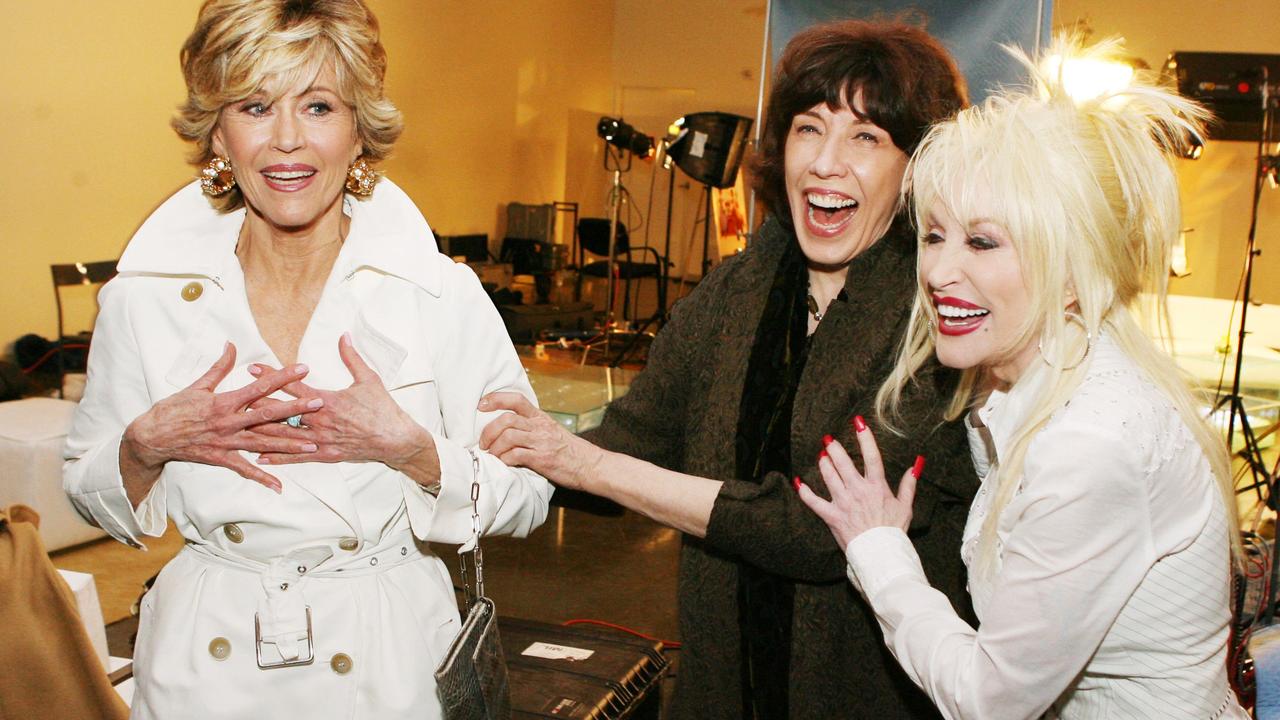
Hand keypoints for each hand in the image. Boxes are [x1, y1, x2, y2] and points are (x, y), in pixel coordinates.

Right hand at [120, 342, 321, 496]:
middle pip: (268, 415)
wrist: (151, 438)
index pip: (259, 386)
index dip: (282, 377)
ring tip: (313, 446)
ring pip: (263, 443)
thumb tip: (232, 345)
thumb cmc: (173, 409)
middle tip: (319, 404)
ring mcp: (226, 442)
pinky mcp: (221, 458)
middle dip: (295, 410)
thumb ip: (219, 367)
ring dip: (289, 445)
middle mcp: (229, 422)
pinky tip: (280, 485)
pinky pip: (245, 469)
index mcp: (224, 401)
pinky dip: (262, 477)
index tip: (304, 369)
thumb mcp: (197, 386)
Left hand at [247, 333, 432, 470]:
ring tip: (239, 426)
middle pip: (282, 413)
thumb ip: (351, 357)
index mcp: (328, 400)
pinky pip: (297, 457)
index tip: (252, 369)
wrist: (396, 439)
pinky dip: (278, 457)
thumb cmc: (383, 408)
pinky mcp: (326, 455)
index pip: (293, 387)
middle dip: (257, 404)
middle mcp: (321, 421)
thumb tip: (343, 336)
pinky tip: (259, 456)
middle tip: (235, 398)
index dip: (271, 376)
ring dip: (261, 431)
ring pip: (285, 436)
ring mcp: (321, 440)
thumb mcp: (369, 379)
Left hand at [477, 391, 600, 490]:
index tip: (481, 404)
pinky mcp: (541, 459)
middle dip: (489, 430)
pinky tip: (503, 464)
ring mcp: (541, 442)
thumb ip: (533, 428)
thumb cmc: (570, 452)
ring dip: (494, 447)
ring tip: (492, 455)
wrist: (590, 465)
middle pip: (507, 419)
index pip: (517, 400)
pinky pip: (516, 455)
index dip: (496, 399)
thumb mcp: (551, 432)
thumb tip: (508, 430)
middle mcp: (540, 427)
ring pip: (508, 436)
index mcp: (541, 418)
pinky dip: (504, 460)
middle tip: (483, 443)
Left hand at [795, 418, 920, 550]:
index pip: (871, 456)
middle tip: (829, 440)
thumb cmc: (894, 531)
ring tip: (821, 456)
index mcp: (877, 486)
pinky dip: (804, 491)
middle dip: (835, 448)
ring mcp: (843, 502)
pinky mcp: (831, 516)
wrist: (881, 554)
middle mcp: (858, 490)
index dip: (865, 438)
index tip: (858, 422)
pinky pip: (814, 502)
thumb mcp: (906, 506)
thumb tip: (916, 465)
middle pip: (843, 462)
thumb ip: (909, 484)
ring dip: (823, 463)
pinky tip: (798, 481)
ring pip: (828, 476)